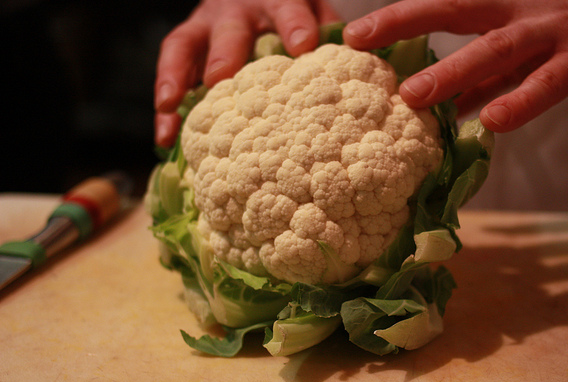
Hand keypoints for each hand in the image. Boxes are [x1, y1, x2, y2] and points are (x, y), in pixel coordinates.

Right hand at [154, 0, 338, 146]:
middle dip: (226, 52)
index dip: (294, 25)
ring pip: (184, 46)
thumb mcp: (316, 16)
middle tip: (222, 78)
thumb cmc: (295, 20)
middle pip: (229, 29)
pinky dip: (166, 108)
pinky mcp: (187, 48)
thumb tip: (357, 67)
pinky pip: (170, 73)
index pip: (287, 8)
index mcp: (278, 1)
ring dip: (176, 77)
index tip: (303, 46)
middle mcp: (236, 12)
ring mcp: (206, 29)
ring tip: (170, 106)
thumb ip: (329, 36)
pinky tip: (165, 138)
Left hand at [343, 0, 567, 132]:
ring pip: (497, 46)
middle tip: (361, 43)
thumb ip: (483, 80)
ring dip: (453, 71)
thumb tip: (442, 108)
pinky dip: (521, 101)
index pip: (442, 7)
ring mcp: (553, 31)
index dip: (397, 19)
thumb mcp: (521, 57)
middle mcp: (521, 11)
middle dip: (406, 20)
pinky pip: (548, 82)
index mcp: (501, 10)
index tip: (353, 36)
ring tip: (413, 97)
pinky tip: (493, 122)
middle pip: (456, 7)